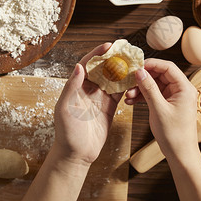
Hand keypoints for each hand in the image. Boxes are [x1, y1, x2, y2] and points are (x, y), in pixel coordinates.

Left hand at [54, 43, 122, 164]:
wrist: (76, 154)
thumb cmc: (66, 133)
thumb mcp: (65, 108)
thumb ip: (71, 87)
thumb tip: (78, 66)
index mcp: (76, 87)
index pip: (87, 65)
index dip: (97, 54)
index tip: (108, 45)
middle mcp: (88, 90)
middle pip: (102, 69)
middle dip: (113, 58)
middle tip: (125, 49)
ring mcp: (100, 98)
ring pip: (113, 79)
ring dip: (122, 70)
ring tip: (134, 61)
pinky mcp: (110, 108)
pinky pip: (120, 93)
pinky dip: (127, 86)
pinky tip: (135, 79)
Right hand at [125, 59, 197, 158]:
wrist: (180, 153)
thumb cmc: (174, 133)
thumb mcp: (158, 109)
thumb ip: (149, 88)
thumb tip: (140, 71)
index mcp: (184, 87)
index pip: (167, 67)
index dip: (151, 64)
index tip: (136, 66)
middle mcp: (181, 90)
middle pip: (160, 75)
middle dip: (143, 78)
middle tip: (129, 80)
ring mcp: (174, 97)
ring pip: (155, 85)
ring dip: (141, 88)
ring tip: (128, 95)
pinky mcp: (168, 104)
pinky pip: (154, 95)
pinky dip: (143, 96)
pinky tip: (131, 101)